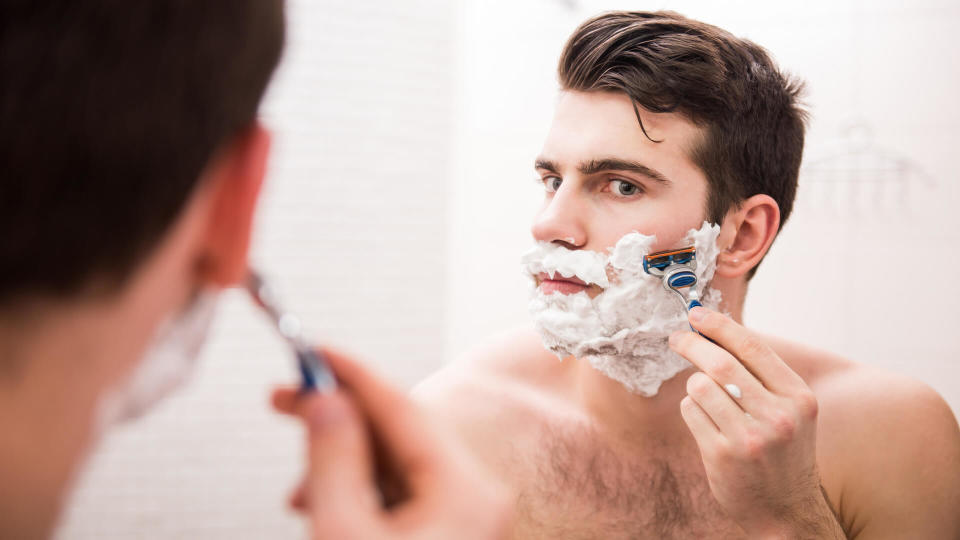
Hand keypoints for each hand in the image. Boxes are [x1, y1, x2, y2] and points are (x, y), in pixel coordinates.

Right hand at [272, 348, 510, 539]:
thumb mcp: (343, 532)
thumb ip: (333, 459)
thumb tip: (327, 402)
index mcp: (466, 493)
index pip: (402, 406)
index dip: (351, 372)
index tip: (311, 350)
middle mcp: (476, 500)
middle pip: (399, 432)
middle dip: (338, 415)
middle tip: (284, 398)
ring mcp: (466, 521)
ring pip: (395, 465)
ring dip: (342, 459)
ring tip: (296, 477)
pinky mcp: (448, 537)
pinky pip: (399, 495)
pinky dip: (359, 490)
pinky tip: (322, 500)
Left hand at [669, 308, 843, 538]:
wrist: (787, 510)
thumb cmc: (783, 452)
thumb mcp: (791, 411)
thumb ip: (762, 375)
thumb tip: (716, 332)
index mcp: (798, 398)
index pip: (753, 347)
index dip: (720, 326)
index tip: (697, 315)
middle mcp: (778, 416)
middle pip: (721, 362)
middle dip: (692, 344)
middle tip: (677, 338)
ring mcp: (750, 437)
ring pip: (700, 386)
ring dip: (695, 386)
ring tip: (708, 401)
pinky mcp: (723, 455)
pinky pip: (690, 412)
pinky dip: (692, 410)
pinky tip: (708, 424)